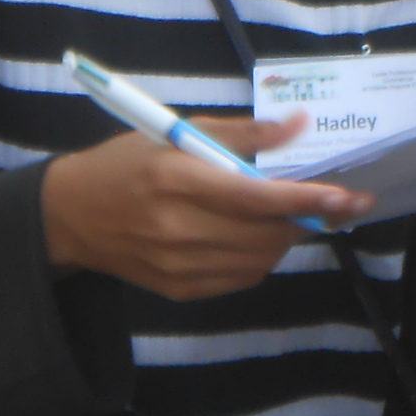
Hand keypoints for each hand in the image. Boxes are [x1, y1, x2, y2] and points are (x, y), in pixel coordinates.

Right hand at [41, 117, 372, 299]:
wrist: (70, 216)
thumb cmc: (125, 164)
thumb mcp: (175, 133)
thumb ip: (241, 134)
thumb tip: (296, 126)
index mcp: (177, 180)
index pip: (255, 197)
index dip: (305, 200)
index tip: (345, 197)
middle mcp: (178, 228)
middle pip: (265, 234)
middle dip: (306, 219)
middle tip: (326, 203)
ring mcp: (179, 265)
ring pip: (261, 260)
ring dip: (285, 238)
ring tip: (285, 216)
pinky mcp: (180, 289)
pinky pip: (242, 278)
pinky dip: (259, 257)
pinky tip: (253, 236)